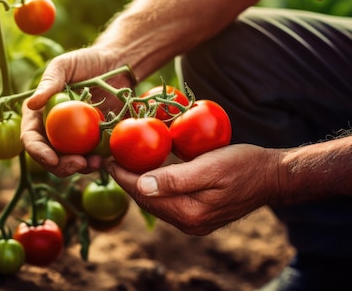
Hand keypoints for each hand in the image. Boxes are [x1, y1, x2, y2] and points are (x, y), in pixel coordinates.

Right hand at [21, 46, 133, 176]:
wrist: (117, 65)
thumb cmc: (86, 61)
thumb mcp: (64, 66)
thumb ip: (48, 83)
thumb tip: (31, 104)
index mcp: (40, 115)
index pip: (31, 138)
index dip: (38, 152)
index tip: (51, 159)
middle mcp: (54, 131)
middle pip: (50, 157)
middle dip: (61, 166)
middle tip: (78, 164)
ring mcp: (75, 140)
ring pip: (71, 163)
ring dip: (81, 168)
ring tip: (96, 163)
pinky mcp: (96, 143)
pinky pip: (94, 159)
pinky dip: (98, 164)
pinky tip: (107, 161)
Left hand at [109, 144, 281, 234]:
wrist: (273, 176)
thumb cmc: (244, 165)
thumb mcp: (209, 167)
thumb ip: (175, 179)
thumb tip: (142, 185)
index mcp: (189, 213)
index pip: (144, 194)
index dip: (123, 176)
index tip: (108, 158)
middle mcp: (189, 222)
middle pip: (147, 200)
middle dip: (128, 180)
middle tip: (113, 158)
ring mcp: (194, 222)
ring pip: (156, 201)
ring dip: (141, 183)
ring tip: (127, 163)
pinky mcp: (200, 215)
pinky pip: (169, 201)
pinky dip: (157, 186)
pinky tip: (151, 171)